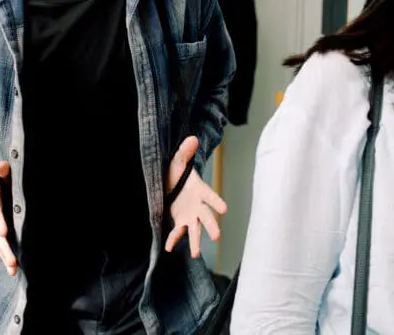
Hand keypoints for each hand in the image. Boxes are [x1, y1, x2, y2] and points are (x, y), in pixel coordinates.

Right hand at [0, 161, 16, 275]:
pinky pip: (1, 245)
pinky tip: (13, 270)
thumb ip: (2, 170)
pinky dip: (5, 257)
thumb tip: (2, 166)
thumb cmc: (1, 177)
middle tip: (12, 262)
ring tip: (13, 269)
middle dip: (3, 248)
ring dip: (5, 256)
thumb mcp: (1, 171)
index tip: (4, 232)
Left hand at [164, 136, 226, 257]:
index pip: (210, 197)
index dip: (217, 202)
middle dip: (211, 226)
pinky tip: (169, 248)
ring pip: (195, 230)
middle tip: (216, 236)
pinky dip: (174, 240)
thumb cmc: (177, 172)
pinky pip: (178, 232)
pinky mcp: (180, 221)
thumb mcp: (178, 161)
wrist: (170, 182)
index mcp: (200, 191)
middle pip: (207, 217)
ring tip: (196, 254)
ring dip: (196, 241)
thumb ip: (185, 152)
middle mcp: (198, 206)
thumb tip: (192, 138)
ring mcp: (190, 215)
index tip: (224, 209)